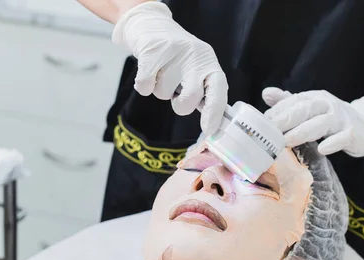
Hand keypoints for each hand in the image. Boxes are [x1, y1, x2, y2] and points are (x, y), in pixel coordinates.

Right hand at [113, 2, 227, 135]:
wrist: (150, 25)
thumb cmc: (176, 56)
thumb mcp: (195, 68)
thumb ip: (203, 91)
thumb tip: (211, 124)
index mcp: (208, 63)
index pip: (218, 90)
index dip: (215, 112)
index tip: (208, 129)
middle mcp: (194, 57)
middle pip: (190, 98)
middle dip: (180, 105)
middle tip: (176, 96)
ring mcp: (173, 53)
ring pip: (163, 94)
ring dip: (159, 89)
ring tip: (161, 71)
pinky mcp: (151, 52)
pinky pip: (145, 87)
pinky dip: (144, 85)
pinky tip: (148, 70)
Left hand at [262, 88, 363, 156]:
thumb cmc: (330, 118)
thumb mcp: (309, 108)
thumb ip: (288, 102)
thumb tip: (266, 93)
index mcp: (314, 98)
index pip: (294, 101)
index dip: (277, 110)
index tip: (262, 122)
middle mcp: (327, 105)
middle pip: (306, 109)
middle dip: (287, 118)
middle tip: (270, 130)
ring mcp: (341, 119)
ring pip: (322, 123)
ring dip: (303, 131)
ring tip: (287, 140)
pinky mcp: (353, 133)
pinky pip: (343, 137)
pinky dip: (333, 142)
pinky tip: (322, 149)